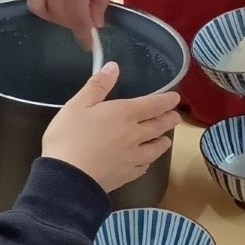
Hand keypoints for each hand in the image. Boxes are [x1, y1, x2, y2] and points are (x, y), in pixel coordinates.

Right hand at [42, 63, 181, 191]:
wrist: (68, 178)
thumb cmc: (69, 136)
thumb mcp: (77, 105)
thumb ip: (97, 85)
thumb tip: (114, 66)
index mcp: (125, 114)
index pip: (153, 105)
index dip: (166, 101)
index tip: (175, 99)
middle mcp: (135, 135)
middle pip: (159, 126)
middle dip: (169, 120)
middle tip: (176, 117)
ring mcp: (133, 157)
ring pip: (155, 149)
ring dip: (163, 142)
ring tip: (166, 140)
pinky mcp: (127, 176)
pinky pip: (144, 167)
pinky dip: (148, 162)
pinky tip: (145, 163)